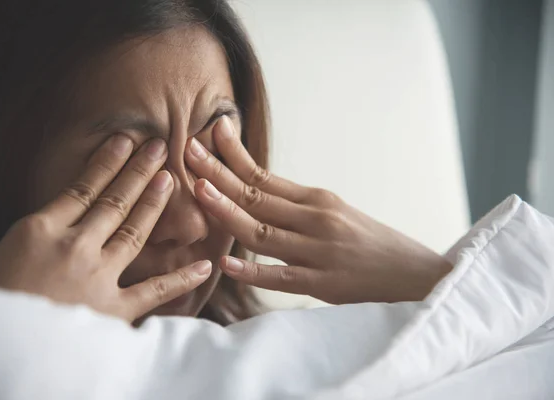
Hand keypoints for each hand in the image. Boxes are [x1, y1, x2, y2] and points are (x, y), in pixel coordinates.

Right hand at [0, 135, 211, 321]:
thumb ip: (19, 248)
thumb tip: (26, 244)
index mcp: (40, 231)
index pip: (80, 188)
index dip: (106, 163)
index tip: (124, 142)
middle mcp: (75, 246)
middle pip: (114, 201)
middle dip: (138, 173)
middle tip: (158, 148)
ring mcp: (98, 276)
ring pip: (135, 231)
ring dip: (154, 204)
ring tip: (170, 179)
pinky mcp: (114, 309)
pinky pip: (155, 290)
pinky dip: (182, 279)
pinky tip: (204, 265)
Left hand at [185, 116, 451, 303]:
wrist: (417, 275)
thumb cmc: (371, 243)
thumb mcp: (336, 213)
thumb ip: (296, 206)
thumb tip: (255, 192)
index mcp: (317, 199)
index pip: (265, 175)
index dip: (234, 155)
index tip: (210, 132)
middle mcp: (316, 219)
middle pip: (257, 195)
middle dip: (219, 172)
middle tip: (187, 150)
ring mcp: (319, 251)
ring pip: (264, 232)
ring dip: (229, 210)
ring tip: (198, 191)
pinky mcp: (325, 284)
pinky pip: (283, 277)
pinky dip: (254, 270)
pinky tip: (227, 263)